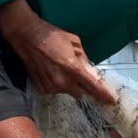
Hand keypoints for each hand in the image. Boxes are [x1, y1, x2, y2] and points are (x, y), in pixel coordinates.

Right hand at [0, 0, 114, 104]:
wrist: (26, 36)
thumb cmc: (51, 35)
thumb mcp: (74, 41)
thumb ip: (84, 58)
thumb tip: (89, 69)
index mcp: (72, 67)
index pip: (92, 86)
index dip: (103, 95)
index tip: (111, 101)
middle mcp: (62, 81)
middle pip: (81, 93)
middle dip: (83, 86)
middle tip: (77, 73)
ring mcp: (51, 86)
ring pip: (68, 91)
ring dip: (69, 84)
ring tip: (60, 67)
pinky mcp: (42, 89)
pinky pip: (56, 90)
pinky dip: (57, 83)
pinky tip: (51, 70)